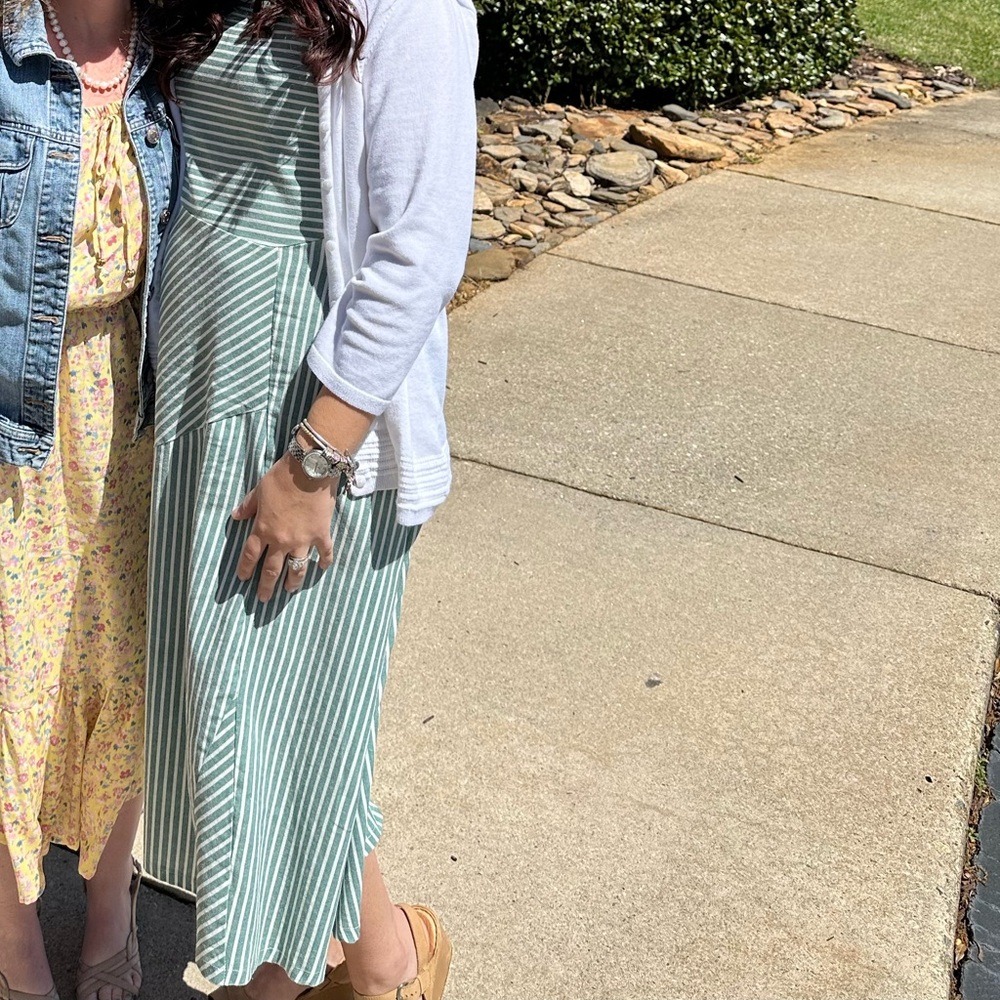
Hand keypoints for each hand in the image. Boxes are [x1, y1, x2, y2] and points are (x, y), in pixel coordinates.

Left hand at [232, 453, 336, 601]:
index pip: (251, 555)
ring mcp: (303, 540)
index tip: (243, 579)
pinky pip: (324, 553)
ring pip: (296, 569)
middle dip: (266, 586)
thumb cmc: (281, 478)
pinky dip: (324, 561)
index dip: (246, 569)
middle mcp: (281, 540)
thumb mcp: (259, 490)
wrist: (309, 471)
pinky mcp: (321, 535)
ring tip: (290, 590)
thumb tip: (236, 516)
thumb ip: (248, 506)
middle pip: (272, 570)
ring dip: (293, 582)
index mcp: (263, 529)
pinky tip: (322, 568)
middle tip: (264, 599)